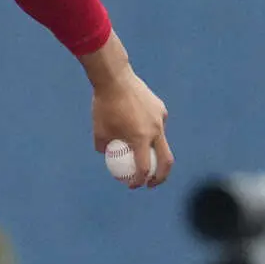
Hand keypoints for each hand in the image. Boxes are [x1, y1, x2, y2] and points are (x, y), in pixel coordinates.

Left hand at [91, 69, 173, 188]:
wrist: (114, 78)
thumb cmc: (103, 105)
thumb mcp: (98, 130)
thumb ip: (103, 146)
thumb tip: (106, 154)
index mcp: (141, 138)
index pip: (144, 168)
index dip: (139, 180)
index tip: (133, 185)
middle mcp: (156, 130)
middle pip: (166, 160)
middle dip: (160, 176)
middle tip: (150, 183)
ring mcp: (161, 119)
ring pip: (161, 141)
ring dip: (152, 151)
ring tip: (136, 148)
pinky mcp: (161, 109)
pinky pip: (157, 125)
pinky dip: (149, 132)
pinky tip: (135, 125)